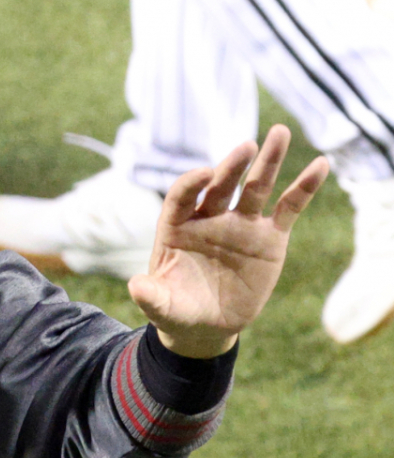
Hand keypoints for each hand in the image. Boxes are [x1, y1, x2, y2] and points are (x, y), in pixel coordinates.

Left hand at [128, 125, 329, 357]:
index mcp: (177, 227)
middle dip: (232, 167)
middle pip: (221, 185)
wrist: (206, 325)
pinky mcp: (269, 237)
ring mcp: (241, 225)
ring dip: (268, 161)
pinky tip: (321, 165)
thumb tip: (135, 286)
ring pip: (256, 187)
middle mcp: (209, 218)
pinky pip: (288, 208)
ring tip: (280, 132)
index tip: (205, 174)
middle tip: (247, 147)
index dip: (191, 183)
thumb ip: (150, 295)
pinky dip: (304, 187)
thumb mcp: (161, 306)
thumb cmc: (177, 310)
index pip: (182, 196)